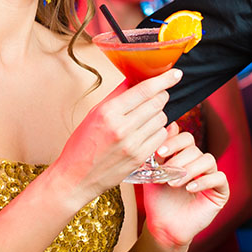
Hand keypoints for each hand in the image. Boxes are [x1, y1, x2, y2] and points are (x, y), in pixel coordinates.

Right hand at [53, 69, 181, 206]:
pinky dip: (158, 130)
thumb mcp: (94, 114)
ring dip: (158, 114)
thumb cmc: (82, 144)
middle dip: (161, 96)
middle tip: (158, 95)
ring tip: (146, 117)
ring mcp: (133, 144)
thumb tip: (135, 78)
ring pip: (162, 119)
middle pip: (157, 103)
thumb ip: (117, 95)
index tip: (176, 74)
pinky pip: (161, 136)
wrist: (76, 178)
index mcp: (108, 112)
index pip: (144, 90)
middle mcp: (122, 127)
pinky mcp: (140, 158)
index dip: (164, 80)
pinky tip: (147, 131)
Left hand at [141, 124, 229, 251]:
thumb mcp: (154, 172)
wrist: (163, 227)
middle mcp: (199, 164)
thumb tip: (170, 124)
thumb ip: (160, 151)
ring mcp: (211, 177)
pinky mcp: (220, 192)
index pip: (186, 138)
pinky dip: (204, 181)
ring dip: (189, 170)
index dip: (174, 142)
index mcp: (185, 157)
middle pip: (195, 149)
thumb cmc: (158, 200)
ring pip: (207, 160)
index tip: (159, 153)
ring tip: (174, 183)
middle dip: (179, 160)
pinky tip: (189, 188)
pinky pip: (219, 178)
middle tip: (166, 172)